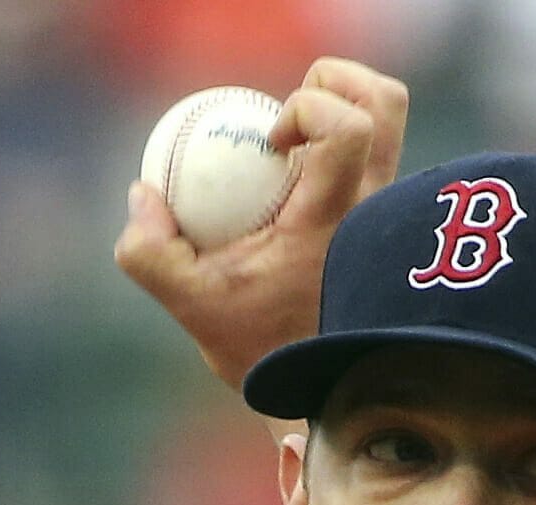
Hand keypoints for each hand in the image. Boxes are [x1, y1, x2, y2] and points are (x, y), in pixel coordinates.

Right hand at [116, 57, 408, 391]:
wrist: (322, 392)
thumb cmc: (259, 347)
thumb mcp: (188, 303)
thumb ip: (148, 250)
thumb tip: (143, 192)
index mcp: (336, 218)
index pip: (349, 127)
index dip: (309, 107)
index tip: (271, 141)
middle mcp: (378, 207)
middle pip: (384, 100)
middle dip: (335, 81)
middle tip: (286, 122)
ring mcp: (392, 211)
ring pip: (387, 122)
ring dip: (341, 107)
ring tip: (293, 141)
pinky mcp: (392, 219)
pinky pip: (374, 153)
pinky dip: (338, 145)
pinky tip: (297, 179)